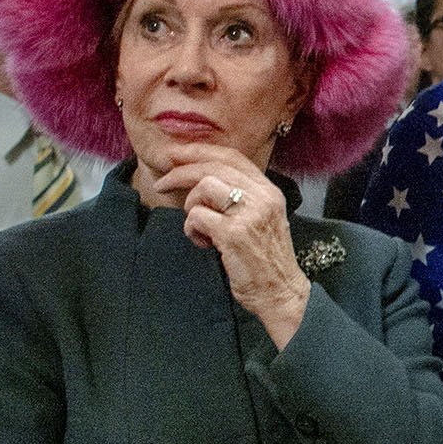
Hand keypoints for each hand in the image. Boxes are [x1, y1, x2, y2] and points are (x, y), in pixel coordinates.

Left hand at [152, 145, 310, 348]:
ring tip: (199, 228)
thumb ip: (241, 197)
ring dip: (190, 207)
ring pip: (203, 187)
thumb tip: (201, 179)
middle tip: (162, 183)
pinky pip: (196, 217)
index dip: (200, 151)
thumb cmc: (265, 259)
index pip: (232, 156)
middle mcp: (262, 196)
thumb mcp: (260, 218)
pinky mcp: (234, 233)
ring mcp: (249, 213)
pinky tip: (204, 243)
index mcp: (268, 190)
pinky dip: (192, 230)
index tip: (176, 154)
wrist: (281, 292)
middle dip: (180, 172)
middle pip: (213, 167)